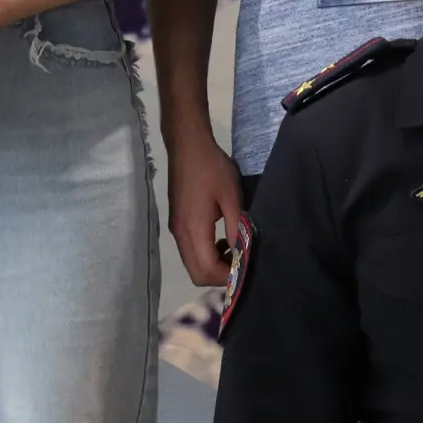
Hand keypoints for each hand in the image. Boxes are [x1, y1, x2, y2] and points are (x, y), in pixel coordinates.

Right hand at [167, 130, 242, 286]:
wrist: (187, 146)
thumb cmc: (212, 168)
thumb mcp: (231, 196)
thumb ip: (236, 228)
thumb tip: (242, 254)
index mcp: (193, 230)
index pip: (207, 270)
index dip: (227, 276)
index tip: (247, 268)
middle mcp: (181, 235)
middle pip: (196, 274)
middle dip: (219, 276)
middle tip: (240, 262)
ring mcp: (176, 230)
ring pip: (192, 264)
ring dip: (212, 266)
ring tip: (233, 250)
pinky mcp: (176, 223)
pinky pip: (189, 251)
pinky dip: (205, 255)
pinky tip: (221, 239)